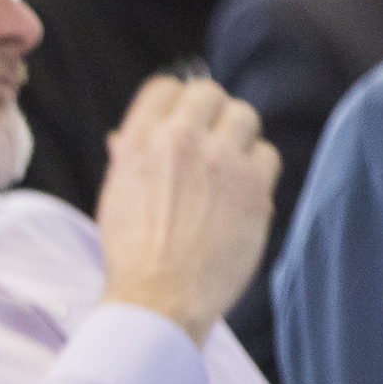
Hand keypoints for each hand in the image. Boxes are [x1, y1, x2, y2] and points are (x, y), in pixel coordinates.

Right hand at [94, 76, 278, 344]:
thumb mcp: (114, 194)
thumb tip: (125, 137)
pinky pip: (267, 155)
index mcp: (138, 140)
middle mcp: (179, 140)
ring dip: (238, 137)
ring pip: (245, 117)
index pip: (166, 87)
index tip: (182, 120)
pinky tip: (242, 192)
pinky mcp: (254, 185)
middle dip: (211, 113)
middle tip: (211, 140)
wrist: (160, 296)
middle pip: (209, 93)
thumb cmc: (131, 252)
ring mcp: (220, 160)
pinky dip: (258, 169)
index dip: (176, 102)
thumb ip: (127, 158)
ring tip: (229, 166)